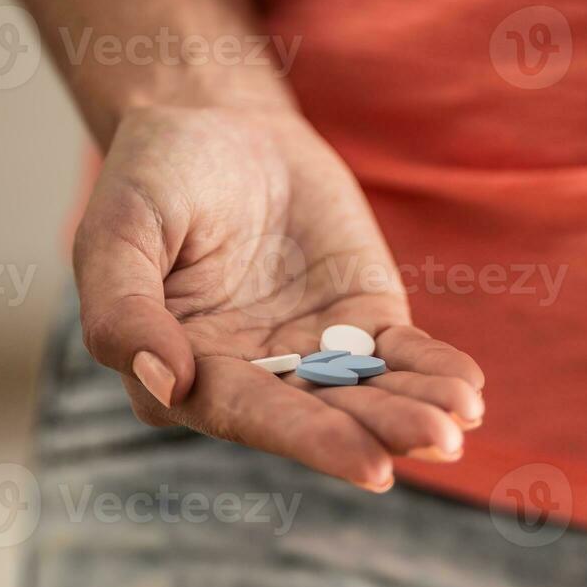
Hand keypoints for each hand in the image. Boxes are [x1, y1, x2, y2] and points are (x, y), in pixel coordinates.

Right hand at [74, 105, 484, 490]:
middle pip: (322, 413)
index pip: (252, 415)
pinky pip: (400, 352)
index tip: (370, 465)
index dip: (310, 439)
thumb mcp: (118, 231)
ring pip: (367, 391)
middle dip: (381, 431)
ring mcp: (313, 350)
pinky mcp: (361, 318)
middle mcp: (252, 377)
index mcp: (185, 373)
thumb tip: (165, 382)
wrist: (219, 121)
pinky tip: (468, 390)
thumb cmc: (153, 177)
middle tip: (439, 442)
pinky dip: (433, 370)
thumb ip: (124, 309)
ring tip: (459, 422)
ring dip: (416, 409)